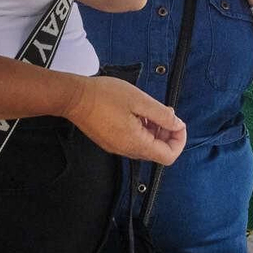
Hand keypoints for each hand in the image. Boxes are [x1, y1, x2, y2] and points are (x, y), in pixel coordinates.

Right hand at [66, 75, 186, 164]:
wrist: (74, 97)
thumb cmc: (105, 96)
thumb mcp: (140, 101)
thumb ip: (162, 115)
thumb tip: (178, 125)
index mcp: (136, 143)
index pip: (168, 156)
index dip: (179, 141)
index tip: (178, 124)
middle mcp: (126, 150)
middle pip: (158, 152)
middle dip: (167, 134)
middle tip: (165, 113)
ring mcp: (117, 147)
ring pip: (145, 146)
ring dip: (154, 131)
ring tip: (150, 111)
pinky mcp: (110, 142)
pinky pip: (133, 141)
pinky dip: (142, 130)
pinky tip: (137, 113)